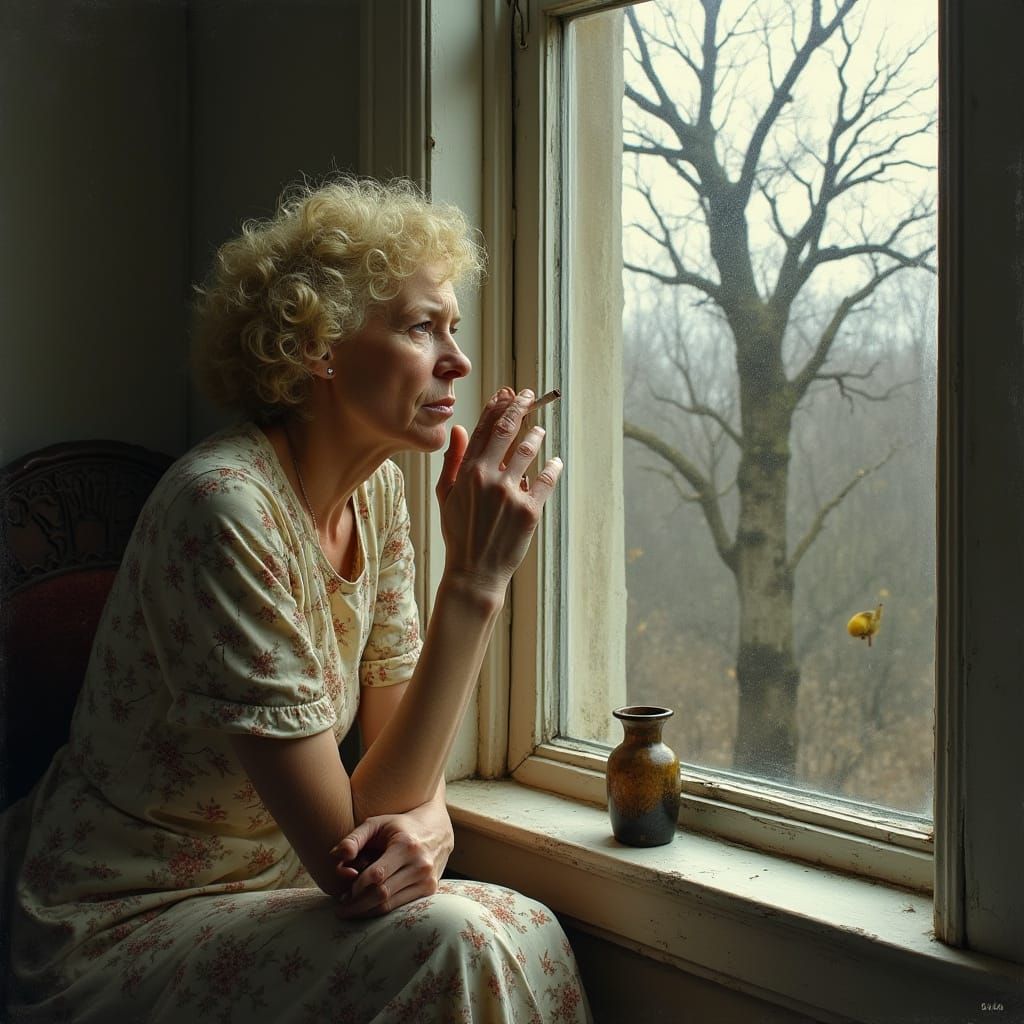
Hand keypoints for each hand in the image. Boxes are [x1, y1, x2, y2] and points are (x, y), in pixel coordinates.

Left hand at [330, 800, 454, 917]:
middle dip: (358, 905)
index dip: (357, 886)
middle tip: (340, 909)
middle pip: (383, 894)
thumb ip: (354, 838)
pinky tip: (369, 908)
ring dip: (367, 911)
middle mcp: (420, 864)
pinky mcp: (430, 889)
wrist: (437, 830)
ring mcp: (427, 879)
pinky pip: (401, 907)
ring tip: (351, 910)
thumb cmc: (400, 826)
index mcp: (406, 845)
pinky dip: (382, 910)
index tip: (344, 892)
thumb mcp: (377, 823)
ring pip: (391, 905)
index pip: (377, 875)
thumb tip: (335, 856)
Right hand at [436, 387, 562, 592]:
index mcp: (467, 472)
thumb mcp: (446, 496)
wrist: (474, 572)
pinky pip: (546, 479)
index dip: (497, 406)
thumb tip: (461, 430)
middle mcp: (488, 478)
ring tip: (540, 429)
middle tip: (530, 396)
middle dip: (520, 406)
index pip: (484, 428)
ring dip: (536, 434)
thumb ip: (452, 461)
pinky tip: (555, 460)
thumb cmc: (459, 534)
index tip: (507, 394)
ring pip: (529, 450)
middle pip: (508, 429)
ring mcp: (510, 493)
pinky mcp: (530, 510)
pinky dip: (553, 466)